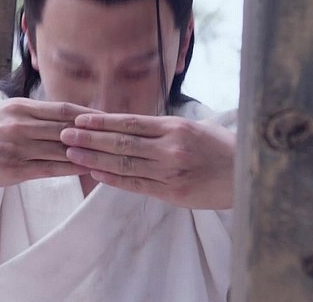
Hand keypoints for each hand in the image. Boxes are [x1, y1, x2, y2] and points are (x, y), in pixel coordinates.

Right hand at [0, 98, 100, 187]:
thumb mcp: (4, 112)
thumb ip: (31, 113)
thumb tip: (62, 116)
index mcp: (20, 108)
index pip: (63, 109)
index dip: (88, 114)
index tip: (108, 118)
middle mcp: (21, 125)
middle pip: (67, 128)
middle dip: (94, 133)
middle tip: (118, 137)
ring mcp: (17, 148)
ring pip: (61, 149)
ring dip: (87, 152)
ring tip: (109, 156)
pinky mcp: (13, 169)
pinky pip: (49, 169)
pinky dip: (70, 168)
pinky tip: (86, 169)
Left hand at [60, 113, 234, 208]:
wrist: (248, 175)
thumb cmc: (221, 148)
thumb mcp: (195, 127)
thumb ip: (164, 127)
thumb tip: (130, 124)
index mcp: (174, 127)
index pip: (130, 122)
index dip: (102, 122)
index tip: (79, 119)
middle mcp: (170, 147)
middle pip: (121, 142)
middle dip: (89, 139)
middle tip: (64, 135)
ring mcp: (170, 171)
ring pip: (125, 164)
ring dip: (94, 159)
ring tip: (71, 154)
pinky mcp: (173, 192)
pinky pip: (137, 185)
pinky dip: (114, 179)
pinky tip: (95, 174)